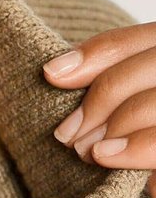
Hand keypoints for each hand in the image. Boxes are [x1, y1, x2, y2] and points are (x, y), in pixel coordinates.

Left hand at [43, 22, 155, 197]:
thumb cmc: (143, 143)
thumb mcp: (124, 110)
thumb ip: (109, 86)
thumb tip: (57, 70)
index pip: (137, 41)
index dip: (94, 53)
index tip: (52, 73)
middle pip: (148, 64)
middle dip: (101, 96)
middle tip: (66, 132)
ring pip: (151, 103)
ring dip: (112, 125)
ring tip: (85, 150)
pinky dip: (132, 148)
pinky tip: (105, 156)